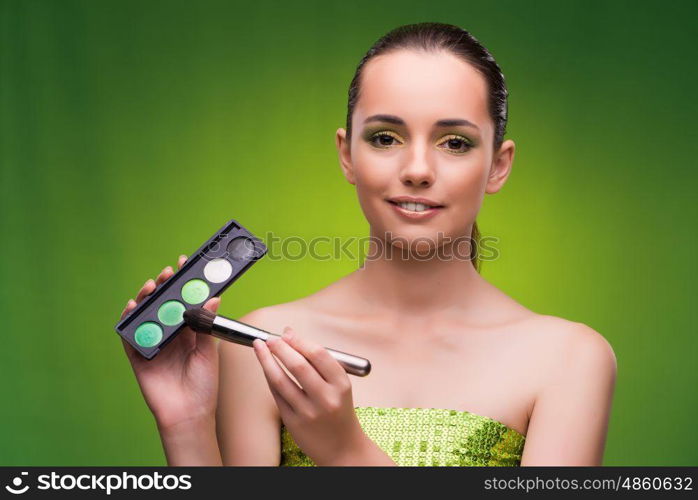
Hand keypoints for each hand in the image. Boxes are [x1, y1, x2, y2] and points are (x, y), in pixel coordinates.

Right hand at [119, 255, 221, 431]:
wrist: (189, 414)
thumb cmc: (203, 385)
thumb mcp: (210, 351)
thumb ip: (207, 325)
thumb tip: (214, 297)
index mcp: (189, 330)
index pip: (185, 300)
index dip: (184, 282)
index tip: (186, 263)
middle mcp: (170, 334)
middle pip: (163, 303)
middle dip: (164, 286)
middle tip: (169, 273)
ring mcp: (154, 343)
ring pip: (146, 315)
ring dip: (146, 298)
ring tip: (153, 286)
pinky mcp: (138, 356)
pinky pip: (130, 335)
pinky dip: (129, 320)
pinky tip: (133, 308)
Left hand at [252, 327, 368, 465]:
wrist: (343, 448)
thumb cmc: (339, 411)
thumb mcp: (339, 386)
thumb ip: (318, 362)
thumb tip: (290, 335)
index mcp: (341, 385)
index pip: (318, 354)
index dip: (299, 341)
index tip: (287, 334)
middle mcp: (326, 398)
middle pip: (298, 365)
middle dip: (280, 348)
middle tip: (270, 338)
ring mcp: (309, 413)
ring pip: (281, 381)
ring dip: (266, 360)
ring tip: (260, 347)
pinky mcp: (294, 423)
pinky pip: (276, 396)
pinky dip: (269, 378)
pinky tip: (266, 368)